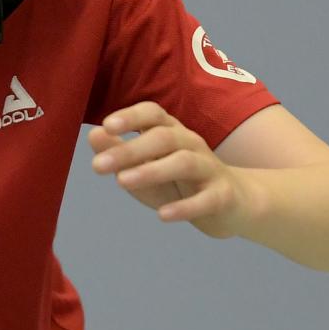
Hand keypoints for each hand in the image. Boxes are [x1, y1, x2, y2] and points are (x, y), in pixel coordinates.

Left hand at [88, 102, 257, 239]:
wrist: (235, 203)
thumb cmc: (180, 182)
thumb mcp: (147, 167)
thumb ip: (120, 152)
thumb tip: (94, 135)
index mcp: (172, 133)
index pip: (153, 114)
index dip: (131, 117)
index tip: (107, 126)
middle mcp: (192, 144)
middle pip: (163, 138)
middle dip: (129, 150)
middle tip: (97, 166)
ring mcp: (209, 169)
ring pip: (183, 162)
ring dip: (151, 171)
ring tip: (122, 182)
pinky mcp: (222, 196)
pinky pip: (205, 199)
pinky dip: (184, 206)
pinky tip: (162, 215)